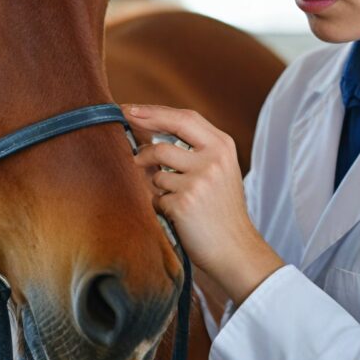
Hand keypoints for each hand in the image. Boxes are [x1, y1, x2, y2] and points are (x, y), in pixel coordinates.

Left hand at [124, 103, 284, 306]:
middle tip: (123, 125)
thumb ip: (194, 149)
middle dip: (141, 128)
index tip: (131, 109)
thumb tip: (149, 131)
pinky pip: (156, 197)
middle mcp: (213, 159)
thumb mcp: (219, 170)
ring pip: (156, 171)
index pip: (186, 118)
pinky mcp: (185, 202)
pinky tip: (178, 216)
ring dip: (156, 184)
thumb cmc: (221, 211)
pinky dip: (160, 206)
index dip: (155, 112)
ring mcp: (199, 180)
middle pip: (167, 135)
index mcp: (223, 146)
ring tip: (174, 198)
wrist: (236, 249)